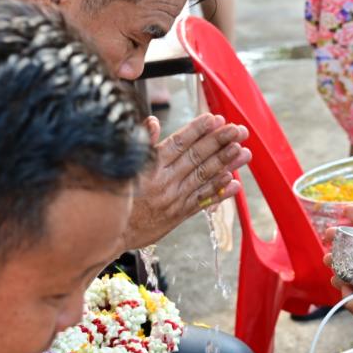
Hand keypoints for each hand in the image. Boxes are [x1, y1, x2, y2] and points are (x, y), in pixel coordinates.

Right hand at [125, 114, 251, 249]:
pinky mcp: (178, 215)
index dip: (199, 130)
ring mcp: (174, 199)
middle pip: (197, 157)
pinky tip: (233, 183)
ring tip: (243, 152)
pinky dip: (218, 191)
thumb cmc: (115, 197)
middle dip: (220, 142)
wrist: (108, 233)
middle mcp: (166, 181)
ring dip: (226, 163)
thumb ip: (142, 145)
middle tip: (239, 130)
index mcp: (151, 166)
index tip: (216, 118)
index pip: (180, 143)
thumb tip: (153, 122)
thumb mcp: (122, 168)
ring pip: (204, 177)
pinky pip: (202, 201)